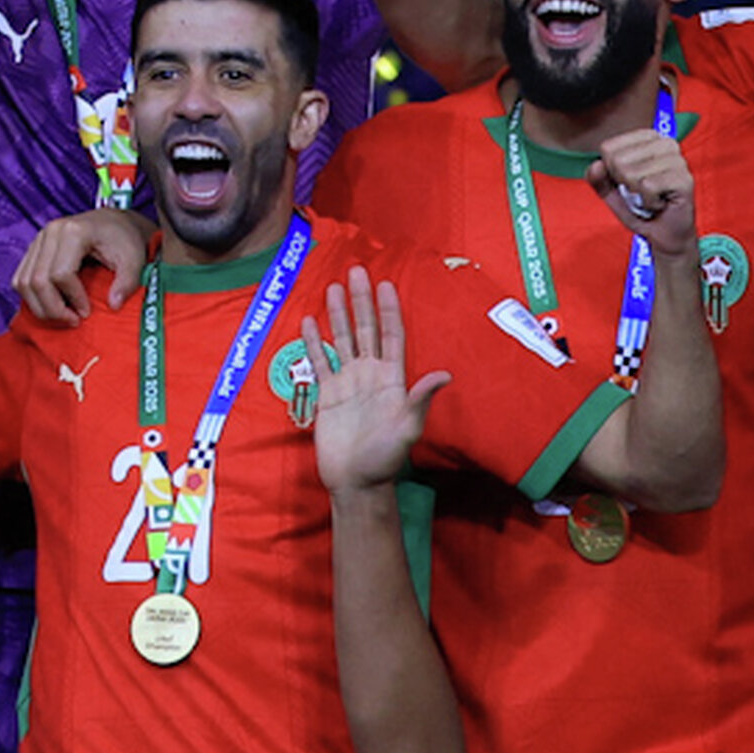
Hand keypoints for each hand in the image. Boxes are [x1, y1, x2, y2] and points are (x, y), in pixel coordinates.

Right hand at [12, 210, 142, 326]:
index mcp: (73, 231)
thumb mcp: (134, 260)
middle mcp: (50, 232)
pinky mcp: (33, 248)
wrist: (114, 222)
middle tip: (73, 321)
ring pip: (23, 282)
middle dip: (53, 308)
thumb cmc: (125, 240)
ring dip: (39, 306)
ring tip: (62, 315)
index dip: (73, 298)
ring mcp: (38, 239)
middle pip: (37, 280)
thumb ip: (127, 282)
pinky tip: (52, 305)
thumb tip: (113, 305)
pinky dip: (31, 297)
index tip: (88, 312)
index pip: (61, 274)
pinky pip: (20, 278)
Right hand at [305, 272, 447, 496]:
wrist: (356, 482)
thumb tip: (444, 374)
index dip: (389, 310)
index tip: (385, 284)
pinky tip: (309, 321)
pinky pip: (321, 361)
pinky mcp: (328, 394)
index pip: (391, 336)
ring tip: (334, 287)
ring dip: (339, 314)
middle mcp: (371, 375)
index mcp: (392, 379)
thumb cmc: (385, 459)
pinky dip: (314, 342)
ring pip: (344, 339)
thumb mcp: (407, 428)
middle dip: (362, 300)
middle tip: (356, 271)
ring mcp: (349, 383)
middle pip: (366, 329)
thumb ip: (420, 399)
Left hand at [590, 124, 695, 259]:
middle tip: (641, 192)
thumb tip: (596, 165)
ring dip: (637, 194)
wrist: (665, 234)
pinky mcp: (684, 179)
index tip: (628, 181)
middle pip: (618, 160)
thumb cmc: (640, 207)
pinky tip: (660, 203)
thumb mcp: (611, 192)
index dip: (611, 171)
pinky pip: (647, 187)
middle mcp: (666, 143)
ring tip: (651, 197)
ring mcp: (678, 160)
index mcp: (648, 138)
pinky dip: (648, 202)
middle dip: (623, 184)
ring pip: (631, 173)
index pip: (608, 148)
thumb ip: (598, 178)